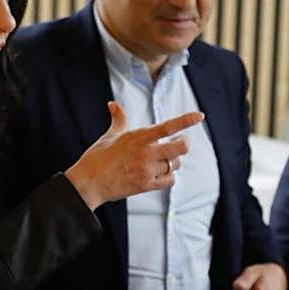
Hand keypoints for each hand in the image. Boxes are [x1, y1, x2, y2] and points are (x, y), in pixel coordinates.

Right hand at [65, 102, 204, 210]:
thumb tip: (113, 104)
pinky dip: (170, 177)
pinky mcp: (146, 185)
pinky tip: (161, 173)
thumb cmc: (97, 157)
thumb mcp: (109, 135)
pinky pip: (170, 180)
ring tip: (163, 160)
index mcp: (138, 137)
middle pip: (181, 148)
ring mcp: (147, 170)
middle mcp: (146, 153)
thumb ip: (118, 119)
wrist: (88, 183)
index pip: (168, 127)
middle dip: (184, 144)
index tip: (200, 116)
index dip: (186, 120)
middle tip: (180, 143)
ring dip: (174, 161)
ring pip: (175, 164)